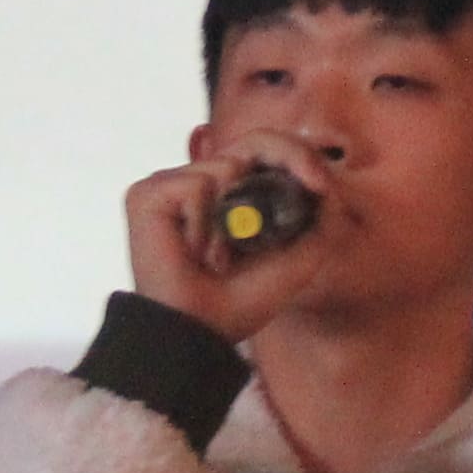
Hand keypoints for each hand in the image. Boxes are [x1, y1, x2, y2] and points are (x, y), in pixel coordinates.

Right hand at [123, 127, 332, 343]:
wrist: (201, 332)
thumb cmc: (242, 302)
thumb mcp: (299, 256)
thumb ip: (320, 217)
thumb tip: (326, 176)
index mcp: (231, 192)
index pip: (265, 150)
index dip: (297, 155)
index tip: (322, 184)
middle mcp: (200, 183)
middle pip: (251, 140)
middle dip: (290, 157)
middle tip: (313, 185)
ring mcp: (170, 186)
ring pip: (225, 166)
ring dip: (235, 220)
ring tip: (218, 258)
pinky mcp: (147, 195)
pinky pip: (195, 185)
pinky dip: (204, 223)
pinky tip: (193, 253)